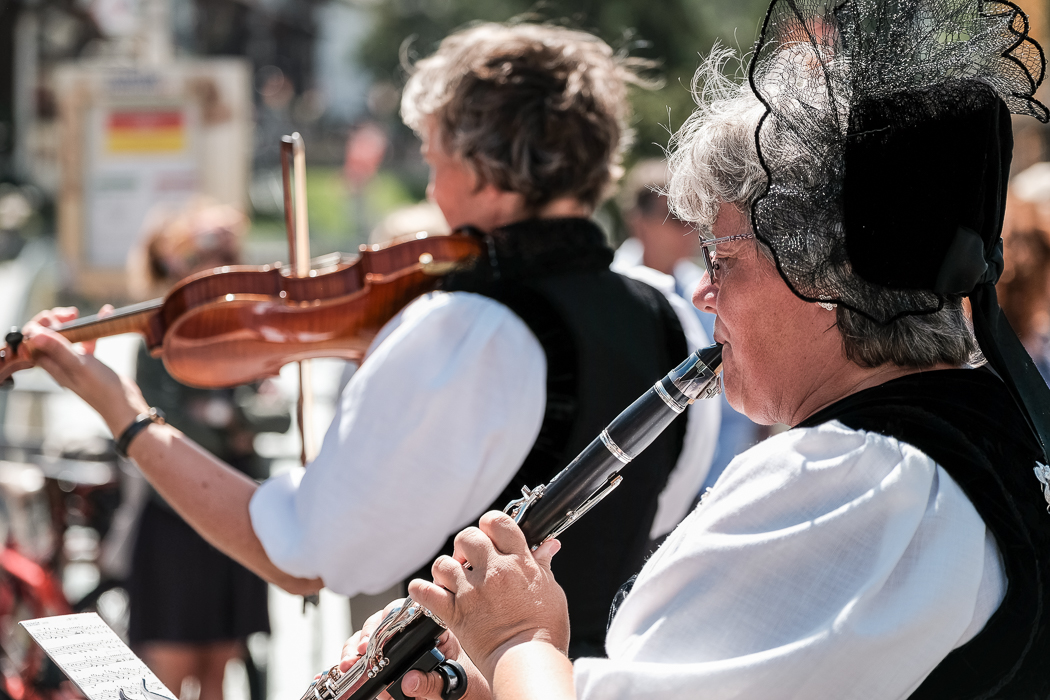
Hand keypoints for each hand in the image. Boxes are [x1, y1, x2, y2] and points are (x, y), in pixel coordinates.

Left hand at [24, 306, 148, 435]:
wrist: (123, 405)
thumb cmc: (101, 389)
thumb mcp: (79, 365)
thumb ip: (58, 349)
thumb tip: (35, 333)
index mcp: (52, 364)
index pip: (34, 339)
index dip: (41, 324)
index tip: (59, 318)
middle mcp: (59, 363)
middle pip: (47, 336)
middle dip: (55, 320)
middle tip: (72, 314)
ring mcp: (74, 363)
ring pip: (66, 337)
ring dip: (72, 323)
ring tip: (81, 314)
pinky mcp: (89, 362)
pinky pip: (86, 340)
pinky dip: (92, 329)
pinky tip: (104, 317)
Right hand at [336, 601, 489, 699]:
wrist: (469, 697)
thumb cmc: (467, 687)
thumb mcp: (454, 685)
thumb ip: (433, 683)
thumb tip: (409, 681)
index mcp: (434, 632)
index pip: (406, 615)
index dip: (386, 621)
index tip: (373, 637)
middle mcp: (413, 637)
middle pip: (381, 625)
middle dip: (365, 636)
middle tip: (358, 651)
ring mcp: (399, 651)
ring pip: (368, 641)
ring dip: (353, 649)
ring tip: (348, 663)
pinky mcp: (388, 668)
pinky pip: (366, 661)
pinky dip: (352, 664)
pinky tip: (345, 669)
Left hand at [409, 511, 568, 681]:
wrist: (529, 661)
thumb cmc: (545, 630)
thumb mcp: (551, 591)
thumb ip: (543, 565)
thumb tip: (547, 546)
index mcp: (518, 562)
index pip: (497, 522)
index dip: (490, 524)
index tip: (490, 535)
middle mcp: (493, 572)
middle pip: (467, 537)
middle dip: (467, 545)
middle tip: (471, 559)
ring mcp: (471, 592)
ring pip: (444, 563)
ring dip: (447, 568)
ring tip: (454, 579)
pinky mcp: (455, 613)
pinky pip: (426, 593)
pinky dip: (421, 590)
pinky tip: (426, 590)